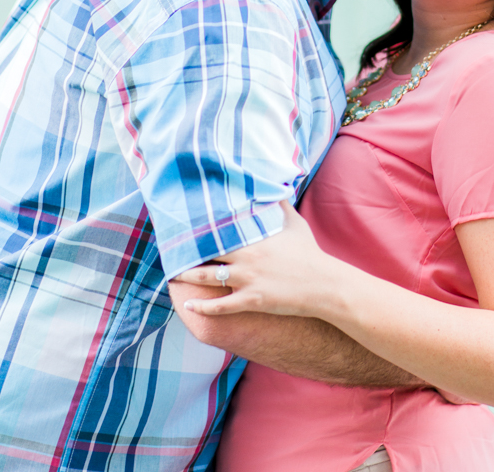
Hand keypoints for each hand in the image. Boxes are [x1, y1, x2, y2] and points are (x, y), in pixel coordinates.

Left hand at [172, 202, 336, 318]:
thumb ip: (280, 205)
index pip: (220, 231)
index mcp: (254, 238)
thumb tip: (275, 186)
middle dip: (187, 254)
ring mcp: (248, 281)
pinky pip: (221, 306)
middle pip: (208, 254)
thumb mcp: (295, 223)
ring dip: (188, 279)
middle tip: (170, 252)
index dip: (200, 230)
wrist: (323, 284)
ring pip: (209, 279)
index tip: (183, 227)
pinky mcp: (252, 301)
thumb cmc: (309, 252)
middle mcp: (247, 258)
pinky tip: (189, 306)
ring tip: (172, 278)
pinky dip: (203, 307)